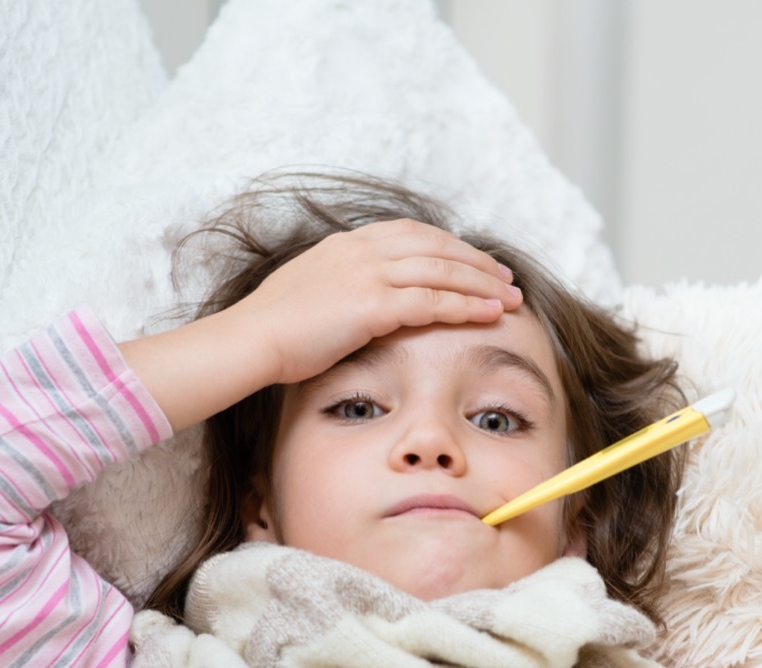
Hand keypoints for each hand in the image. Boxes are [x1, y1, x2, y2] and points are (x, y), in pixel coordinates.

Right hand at [121, 219, 521, 432]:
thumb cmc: (272, 329)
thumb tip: (354, 302)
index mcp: (347, 245)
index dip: (449, 247)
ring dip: (482, 283)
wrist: (251, 340)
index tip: (473, 260)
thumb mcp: (308, 293)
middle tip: (505, 277)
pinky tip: (490, 315)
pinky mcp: (374, 304)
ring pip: (443, 271)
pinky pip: (434, 301)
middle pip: (437, 246)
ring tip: (511, 298)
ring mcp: (369, 273)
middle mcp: (362, 250)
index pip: (413, 234)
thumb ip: (338, 288)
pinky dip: (467, 306)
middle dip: (476, 262)